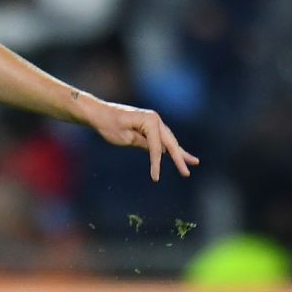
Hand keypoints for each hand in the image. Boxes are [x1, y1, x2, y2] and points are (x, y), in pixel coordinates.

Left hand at [80, 97, 197, 180]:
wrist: (98, 113)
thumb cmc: (108, 125)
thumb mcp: (124, 138)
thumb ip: (142, 144)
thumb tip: (158, 151)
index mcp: (150, 121)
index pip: (157, 147)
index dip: (157, 163)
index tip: (155, 178)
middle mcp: (155, 119)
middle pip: (170, 142)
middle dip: (180, 158)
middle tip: (187, 172)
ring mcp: (153, 121)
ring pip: (169, 140)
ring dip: (179, 152)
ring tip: (192, 162)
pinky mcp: (149, 125)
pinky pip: (162, 139)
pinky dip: (169, 147)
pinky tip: (178, 155)